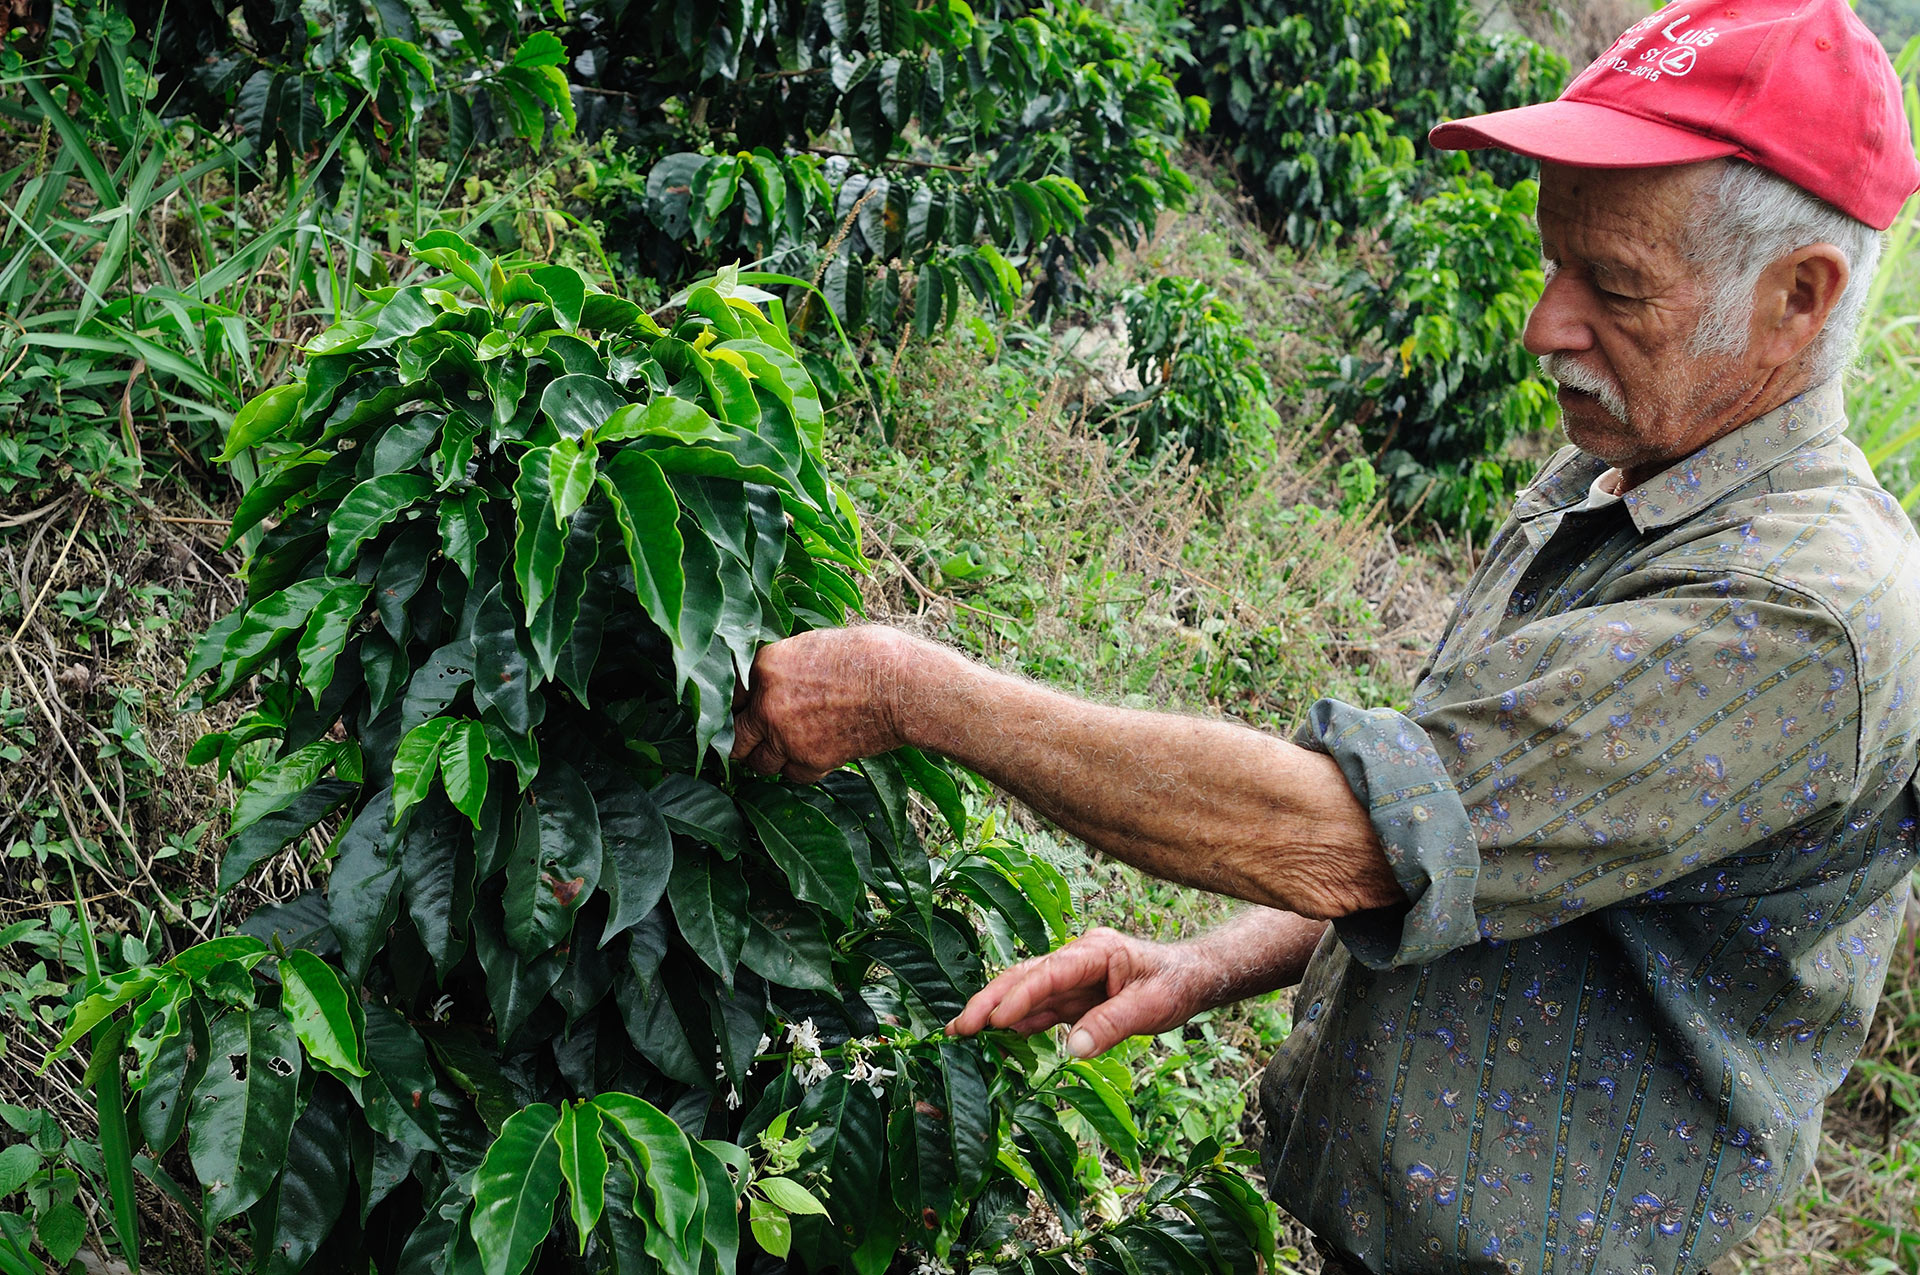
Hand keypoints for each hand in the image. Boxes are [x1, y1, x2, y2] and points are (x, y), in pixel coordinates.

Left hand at [731, 626, 928, 782]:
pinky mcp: (811, 761)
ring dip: (770, 757)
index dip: (739, 703)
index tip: (745, 708)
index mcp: (765, 665)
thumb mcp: (814, 644)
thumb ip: (783, 665)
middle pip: (734, 737)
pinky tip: (814, 751)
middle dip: (743, 739)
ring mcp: (786, 737)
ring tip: (788, 745)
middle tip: (754, 737)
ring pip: (759, 763)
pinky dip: (799, 768)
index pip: (730, 693)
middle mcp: (767, 704)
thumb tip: (767, 681)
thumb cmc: (867, 656)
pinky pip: (791, 775)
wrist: (901, 685)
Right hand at [944, 927, 1214, 1058]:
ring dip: (993, 1012)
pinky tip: (993, 1040)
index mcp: (1096, 951)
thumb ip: (1111, 1025)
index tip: (994, 1020)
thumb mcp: (1152, 1007)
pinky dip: (1014, 1024)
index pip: (1050, 972)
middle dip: (989, 1000)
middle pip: (1024, 976)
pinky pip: (1038, 1009)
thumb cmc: (1175, 985)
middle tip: (958, 1028)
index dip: (1020, 996)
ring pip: (1024, 992)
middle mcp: (1076, 960)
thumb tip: (1072, 1049)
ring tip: (960, 1033)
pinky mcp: (1071, 996)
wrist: (1190, 977)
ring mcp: (1071, 977)